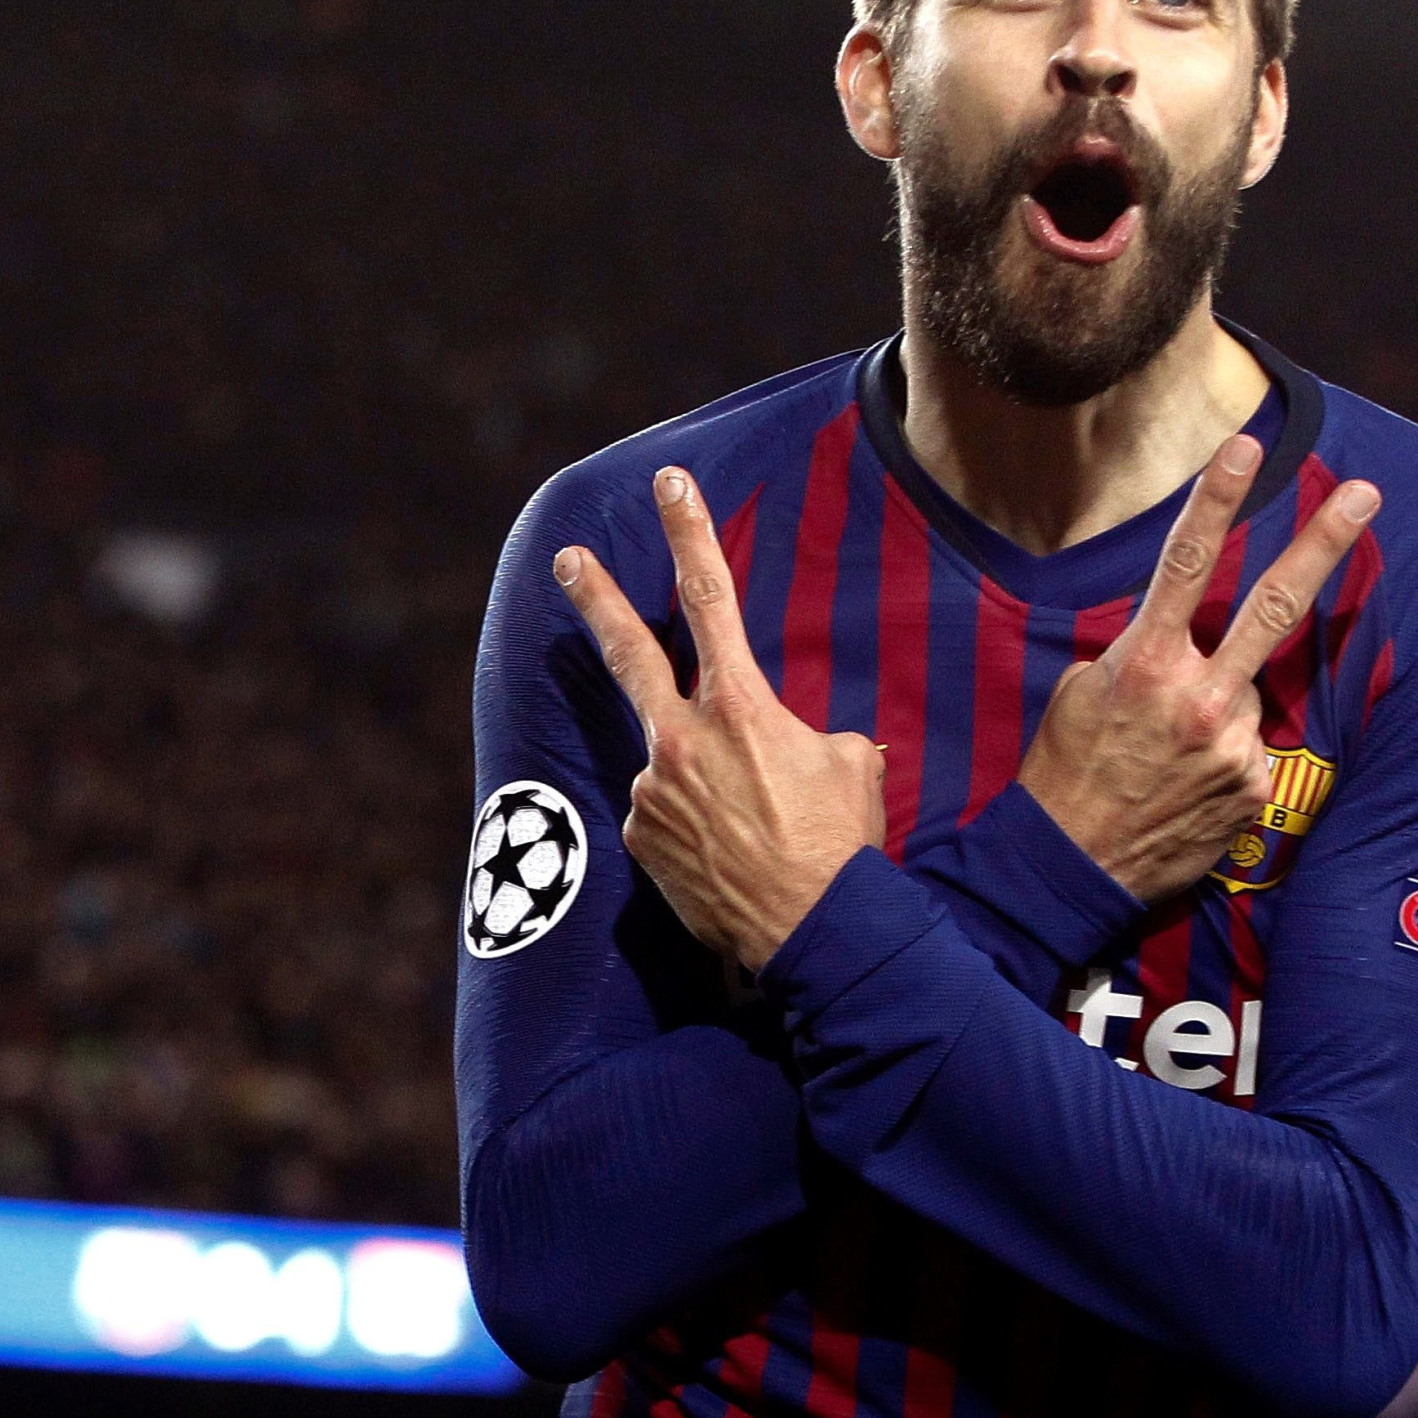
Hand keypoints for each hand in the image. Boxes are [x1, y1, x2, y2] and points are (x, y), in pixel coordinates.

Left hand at [555, 467, 886, 973]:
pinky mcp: (639, 839)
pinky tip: (728, 855)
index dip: (689, 533)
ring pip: (670, 762)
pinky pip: (663, 815)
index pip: (710, 597)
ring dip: (703, 782)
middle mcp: (680, 739)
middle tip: (565, 558)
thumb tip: (814, 747)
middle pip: (627, 650)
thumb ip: (819, 738)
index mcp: (738, 705)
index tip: (668, 484)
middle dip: (594, 597)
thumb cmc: (842, 846)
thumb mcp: (852, 767)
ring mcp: (651, 791)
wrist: (813, 933)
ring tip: (752, 831)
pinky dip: (693, 825)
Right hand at [1019, 436, 1381, 904]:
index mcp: (1146, 662)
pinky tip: (1183, 787)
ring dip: (1218, 708)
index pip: (1187, 563)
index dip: (1217, 499)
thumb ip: (1135, 655)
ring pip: (1246, 694)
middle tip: (1366, 495)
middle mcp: (1199, 695)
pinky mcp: (1253, 788)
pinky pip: (1249, 750)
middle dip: (1323, 543)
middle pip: (1274, 605)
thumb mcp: (1078, 694)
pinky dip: (1222, 758)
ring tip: (1168, 757)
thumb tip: (1172, 642)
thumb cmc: (1063, 774)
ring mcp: (1234, 743)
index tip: (1246, 446)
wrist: (1067, 868)